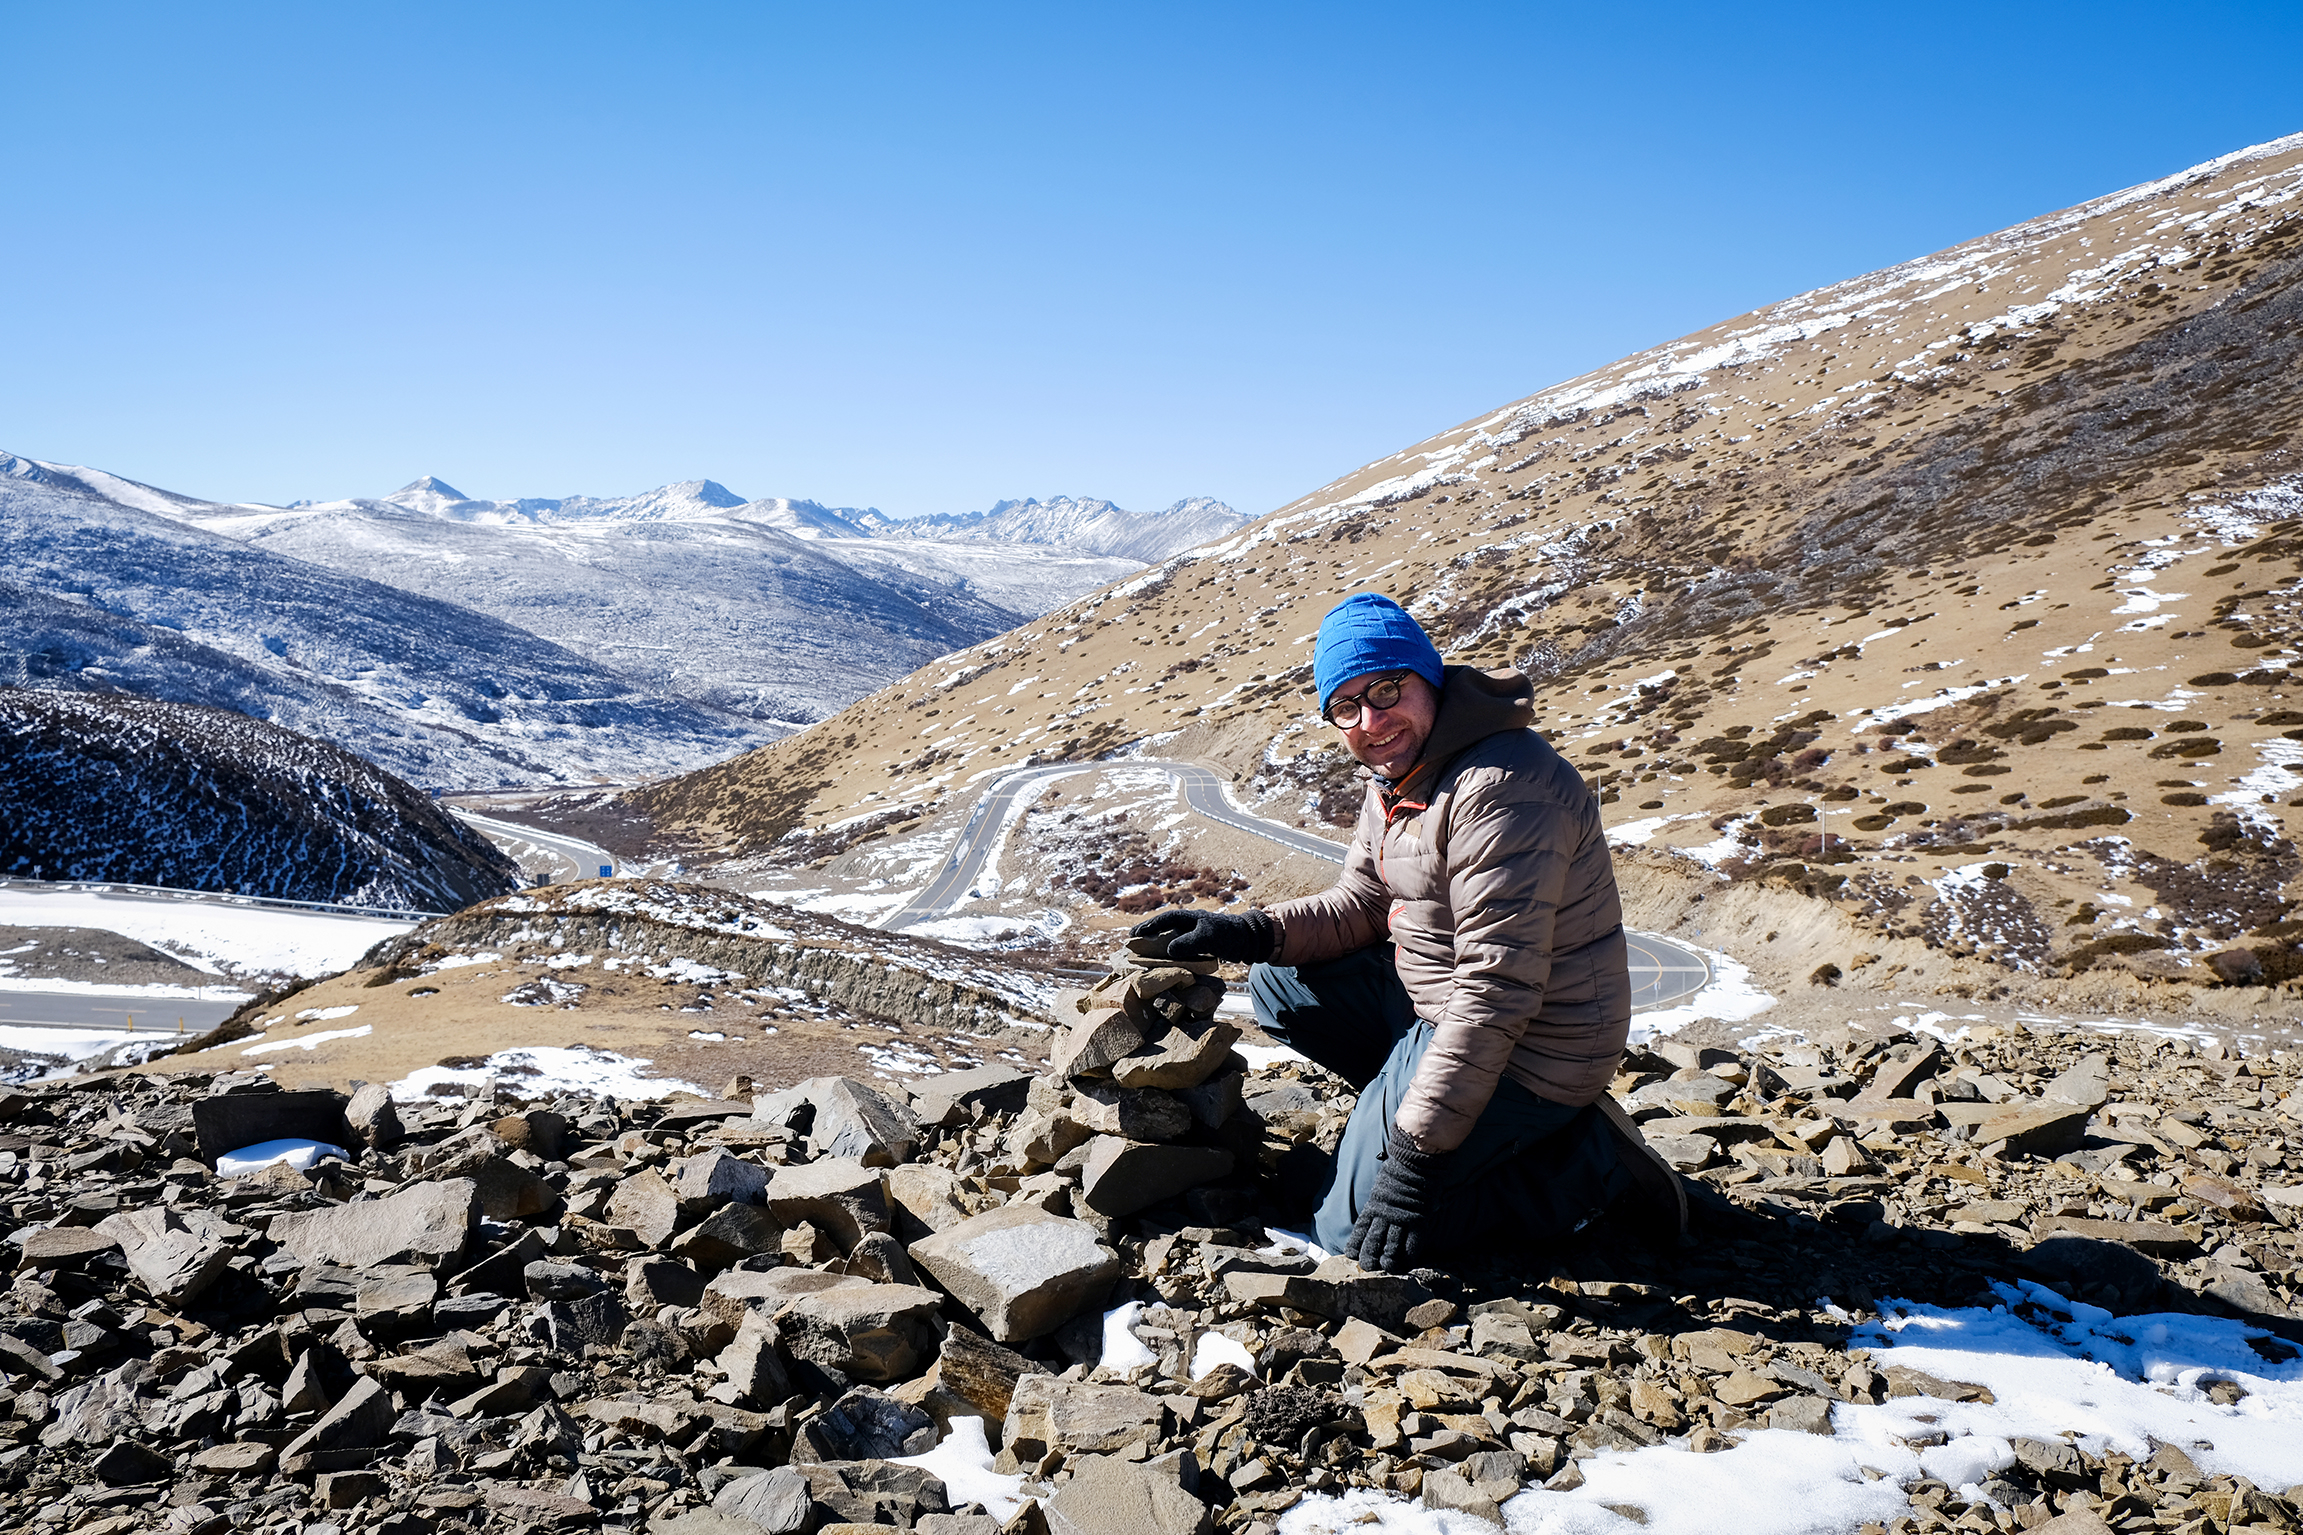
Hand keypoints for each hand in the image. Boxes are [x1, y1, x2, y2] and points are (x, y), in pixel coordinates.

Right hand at [1127, 908, 1274, 963]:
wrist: (1248, 940)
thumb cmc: (1228, 935)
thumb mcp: (1207, 938)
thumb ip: (1188, 943)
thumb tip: (1169, 951)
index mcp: (1188, 918)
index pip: (1162, 920)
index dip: (1146, 927)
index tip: (1132, 935)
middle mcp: (1188, 924)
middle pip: (1163, 930)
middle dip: (1148, 936)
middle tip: (1132, 946)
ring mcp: (1193, 935)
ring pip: (1170, 940)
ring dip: (1158, 947)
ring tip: (1143, 957)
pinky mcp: (1199, 946)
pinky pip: (1180, 950)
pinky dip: (1170, 956)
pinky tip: (1165, 965)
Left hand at [1345, 1127, 1447, 1272]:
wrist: (1415, 1162)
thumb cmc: (1396, 1173)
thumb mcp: (1378, 1189)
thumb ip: (1375, 1206)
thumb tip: (1371, 1219)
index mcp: (1372, 1206)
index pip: (1359, 1230)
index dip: (1355, 1245)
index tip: (1351, 1255)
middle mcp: (1383, 1215)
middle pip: (1372, 1242)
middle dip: (1369, 1257)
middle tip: (1369, 1266)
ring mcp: (1401, 1219)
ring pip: (1390, 1247)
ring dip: (1386, 1261)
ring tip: (1384, 1268)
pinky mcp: (1417, 1221)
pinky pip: (1411, 1244)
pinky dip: (1407, 1257)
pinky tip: (1404, 1265)